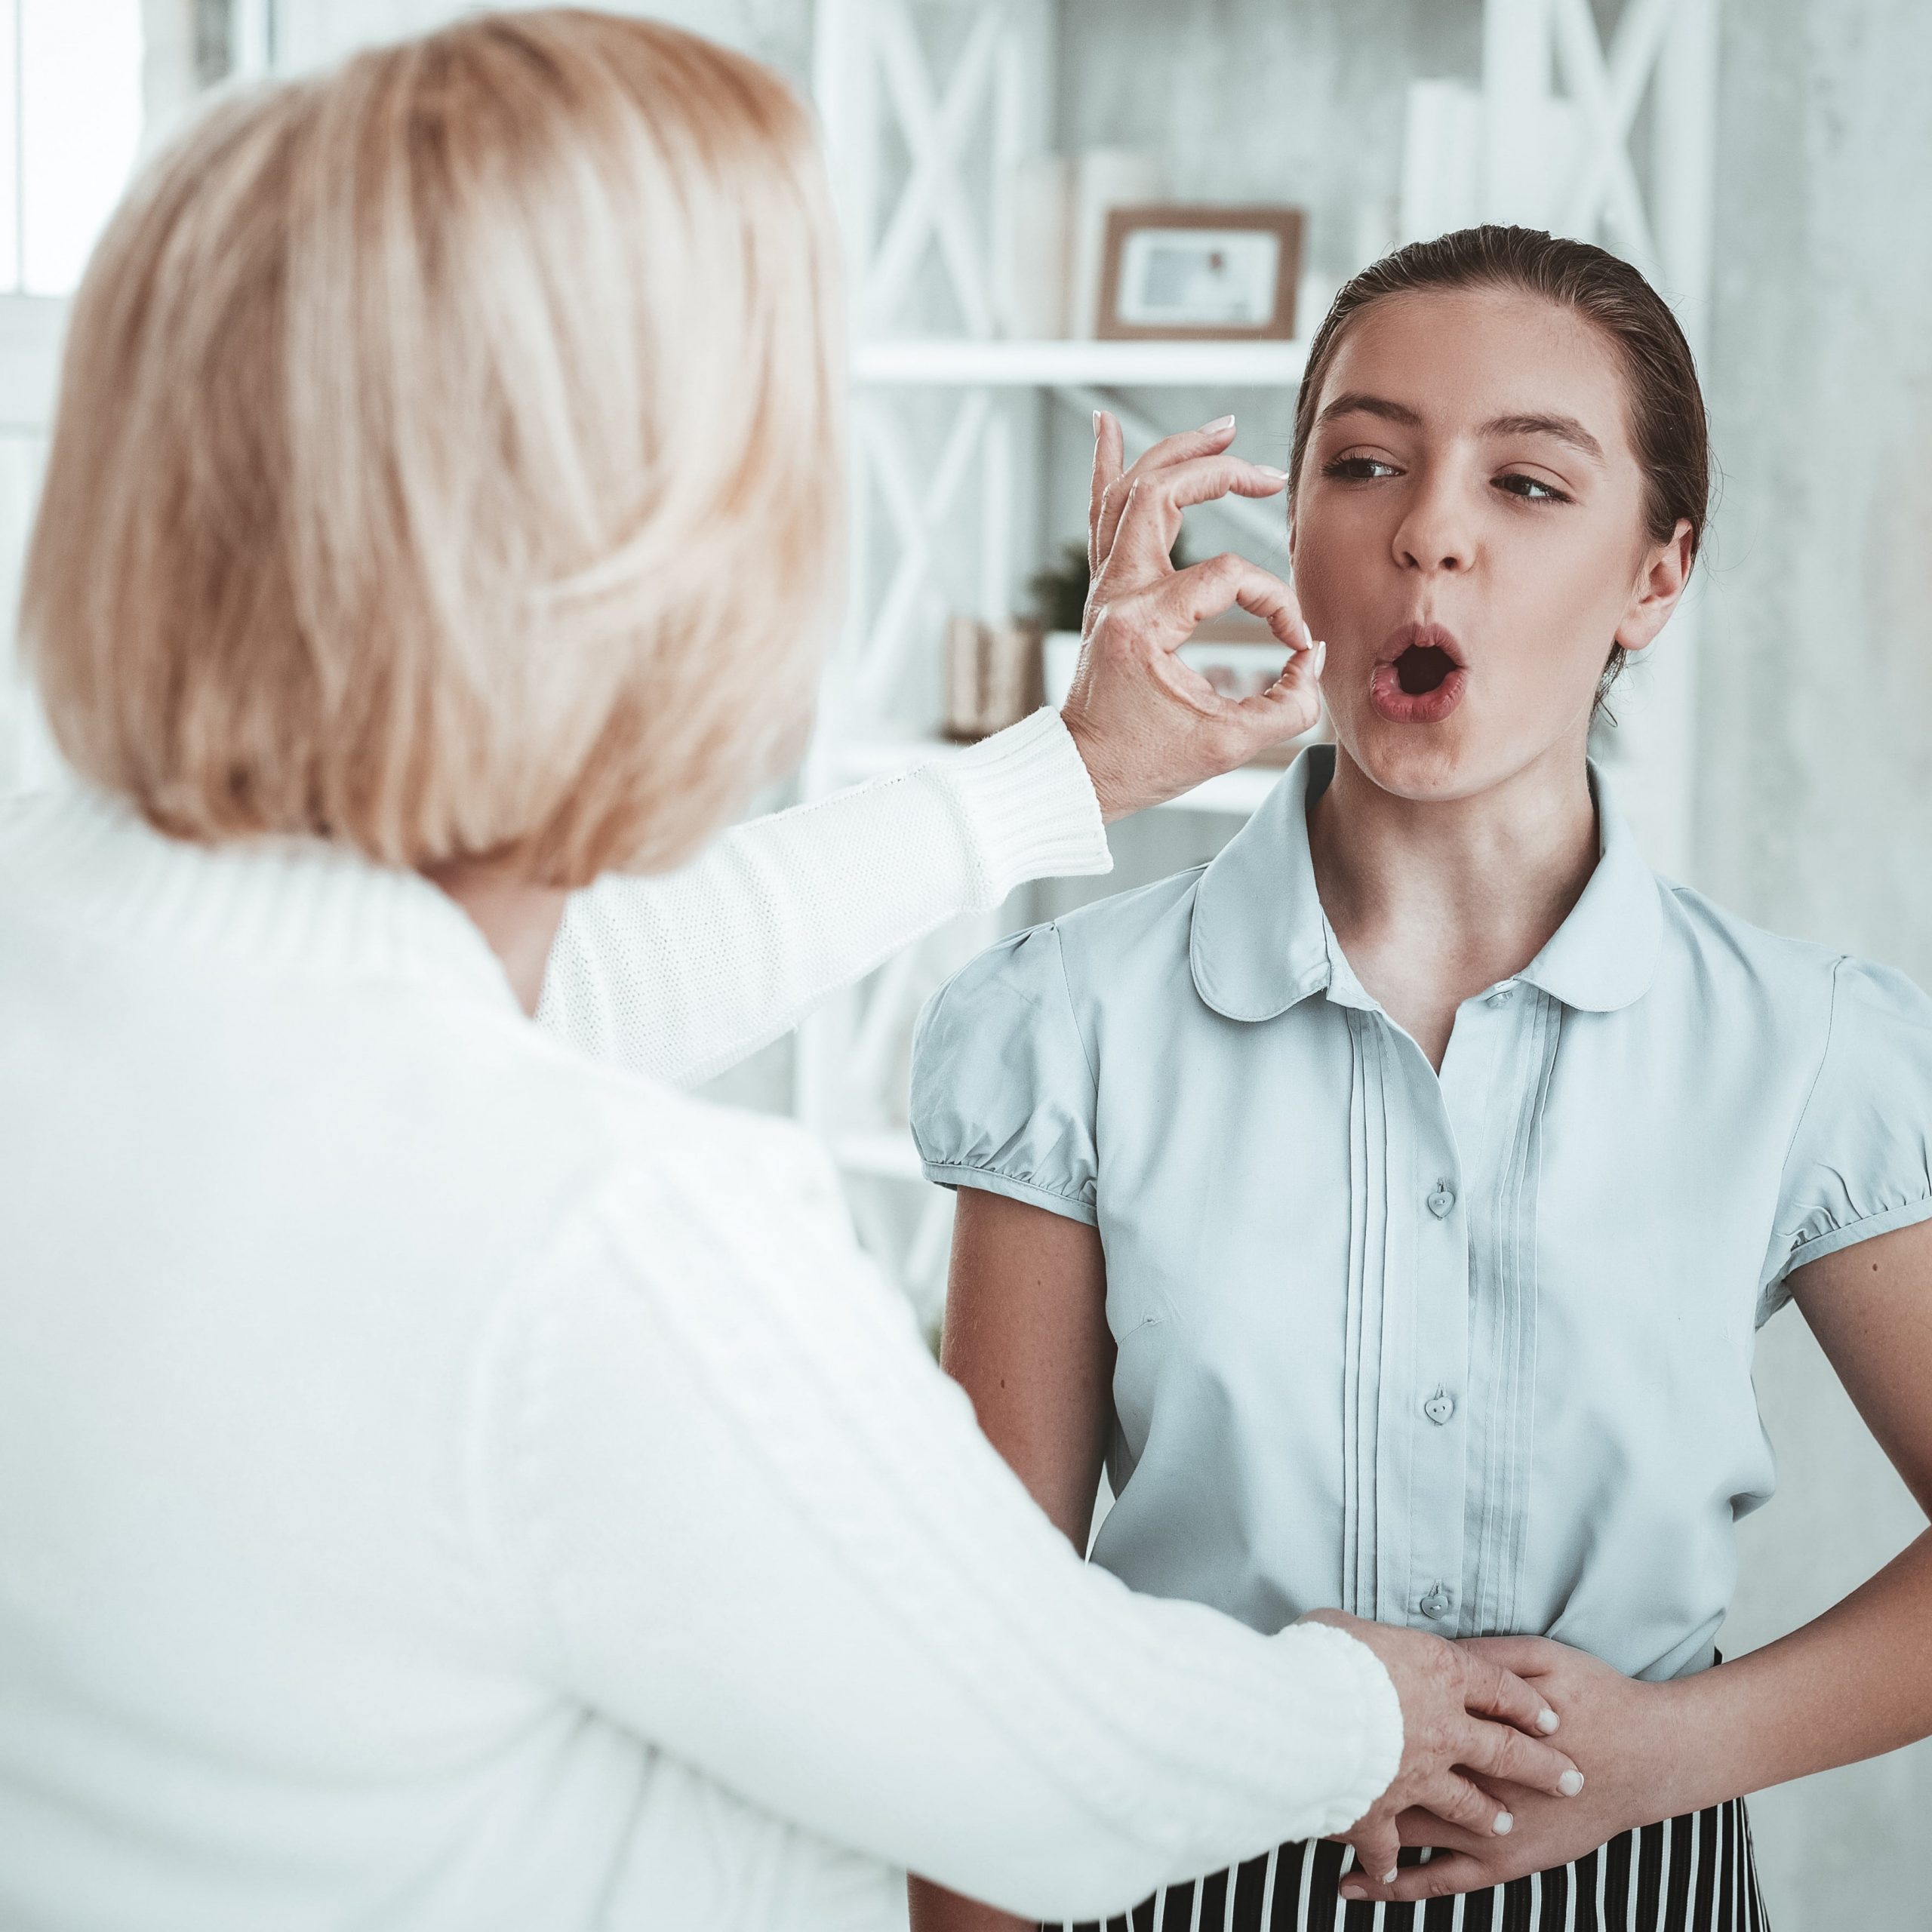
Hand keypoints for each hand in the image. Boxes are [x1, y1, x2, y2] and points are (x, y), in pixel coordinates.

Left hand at [1061, 411, 1322, 821]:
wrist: (1082, 773)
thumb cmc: (1147, 762)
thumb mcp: (1229, 745)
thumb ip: (1287, 704)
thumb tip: (1315, 656)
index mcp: (1145, 624)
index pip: (1226, 578)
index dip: (1275, 601)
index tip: (1297, 640)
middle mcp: (1117, 593)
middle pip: (1163, 496)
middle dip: (1220, 474)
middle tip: (1268, 475)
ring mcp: (1104, 587)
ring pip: (1127, 492)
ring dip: (1174, 452)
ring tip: (1220, 427)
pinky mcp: (1102, 591)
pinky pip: (1100, 513)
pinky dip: (1106, 466)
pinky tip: (1106, 423)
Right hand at [1301, 1611, 1584, 1890]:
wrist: (1303, 1709)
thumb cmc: (1327, 1655)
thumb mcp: (1354, 1626)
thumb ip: (1374, 1641)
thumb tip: (1362, 1644)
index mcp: (1441, 1674)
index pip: (1501, 1689)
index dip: (1527, 1704)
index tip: (1550, 1719)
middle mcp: (1443, 1730)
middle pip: (1506, 1751)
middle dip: (1540, 1767)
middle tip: (1571, 1780)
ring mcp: (1419, 1777)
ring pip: (1468, 1805)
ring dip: (1484, 1815)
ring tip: (1501, 1823)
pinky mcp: (1384, 1813)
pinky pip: (1392, 1846)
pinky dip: (1389, 1865)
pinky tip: (1386, 1873)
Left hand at [1337, 1636, 1693, 1905]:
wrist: (1652, 1757)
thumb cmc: (1598, 1699)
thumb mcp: (1542, 1656)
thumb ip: (1486, 1659)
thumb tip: (1435, 1650)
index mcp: (1482, 1727)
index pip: (1405, 1723)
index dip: (1355, 1721)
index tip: (1308, 1715)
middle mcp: (1481, 1781)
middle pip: (1397, 1776)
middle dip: (1345, 1775)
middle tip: (1290, 1767)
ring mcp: (1493, 1828)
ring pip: (1409, 1831)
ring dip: (1359, 1829)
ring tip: (1303, 1822)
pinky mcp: (1509, 1861)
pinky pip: (1444, 1880)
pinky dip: (1401, 1886)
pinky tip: (1361, 1889)